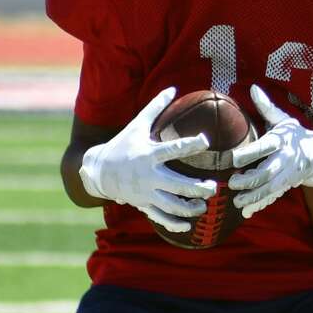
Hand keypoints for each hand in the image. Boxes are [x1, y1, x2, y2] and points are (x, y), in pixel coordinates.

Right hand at [78, 86, 217, 232]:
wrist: (98, 170)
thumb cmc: (122, 144)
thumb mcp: (137, 125)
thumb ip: (155, 108)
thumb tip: (173, 88)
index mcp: (149, 154)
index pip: (173, 149)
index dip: (190, 144)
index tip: (206, 140)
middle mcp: (148, 175)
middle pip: (177, 184)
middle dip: (197, 188)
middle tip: (214, 187)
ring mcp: (145, 192)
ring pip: (171, 205)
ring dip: (190, 208)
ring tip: (204, 205)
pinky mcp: (143, 204)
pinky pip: (160, 217)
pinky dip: (174, 223)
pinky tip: (188, 225)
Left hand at [228, 85, 312, 218]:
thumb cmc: (295, 134)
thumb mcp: (283, 119)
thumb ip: (267, 107)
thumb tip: (253, 88)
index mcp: (282, 141)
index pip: (265, 147)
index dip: (250, 153)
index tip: (234, 158)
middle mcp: (286, 159)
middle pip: (268, 172)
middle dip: (251, 179)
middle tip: (233, 183)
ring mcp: (287, 175)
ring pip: (270, 188)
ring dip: (253, 197)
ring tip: (236, 201)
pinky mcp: (287, 185)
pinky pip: (274, 197)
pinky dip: (261, 205)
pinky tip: (247, 212)